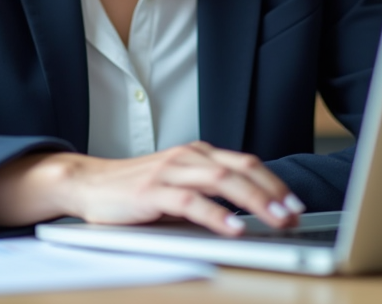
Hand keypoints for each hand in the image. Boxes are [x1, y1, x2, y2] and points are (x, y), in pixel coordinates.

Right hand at [0, 141, 304, 235]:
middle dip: (273, 194)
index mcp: (196, 154)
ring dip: (254, 202)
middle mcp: (186, 157)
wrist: (87, 183)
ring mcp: (169, 171)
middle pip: (240, 170)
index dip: (274, 183)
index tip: (295, 204)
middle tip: (294, 215)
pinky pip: (190, 201)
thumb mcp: (177, 187)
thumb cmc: (133, 191)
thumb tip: (249, 215)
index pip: (245, 163)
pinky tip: (233, 228)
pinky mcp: (151, 191)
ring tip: (276, 220)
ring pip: (222, 181)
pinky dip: (216, 215)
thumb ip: (207, 194)